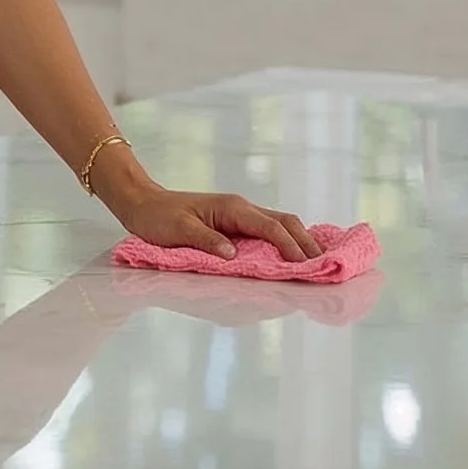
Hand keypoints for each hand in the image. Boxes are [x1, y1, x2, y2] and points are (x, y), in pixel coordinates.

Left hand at [107, 183, 321, 262]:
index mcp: (232, 208)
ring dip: (300, 240)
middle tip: (324, 264)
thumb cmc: (158, 218)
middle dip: (305, 242)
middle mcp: (241, 208)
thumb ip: (207, 242)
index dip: (289, 245)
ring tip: (318, 260)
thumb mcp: (179, 230)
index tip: (305, 264)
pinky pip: (268, 229)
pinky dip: (286, 239)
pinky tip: (294, 251)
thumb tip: (233, 256)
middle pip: (284, 221)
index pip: (270, 226)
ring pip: (280, 223)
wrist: (143, 203)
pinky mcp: (235, 222)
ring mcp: (240, 214)